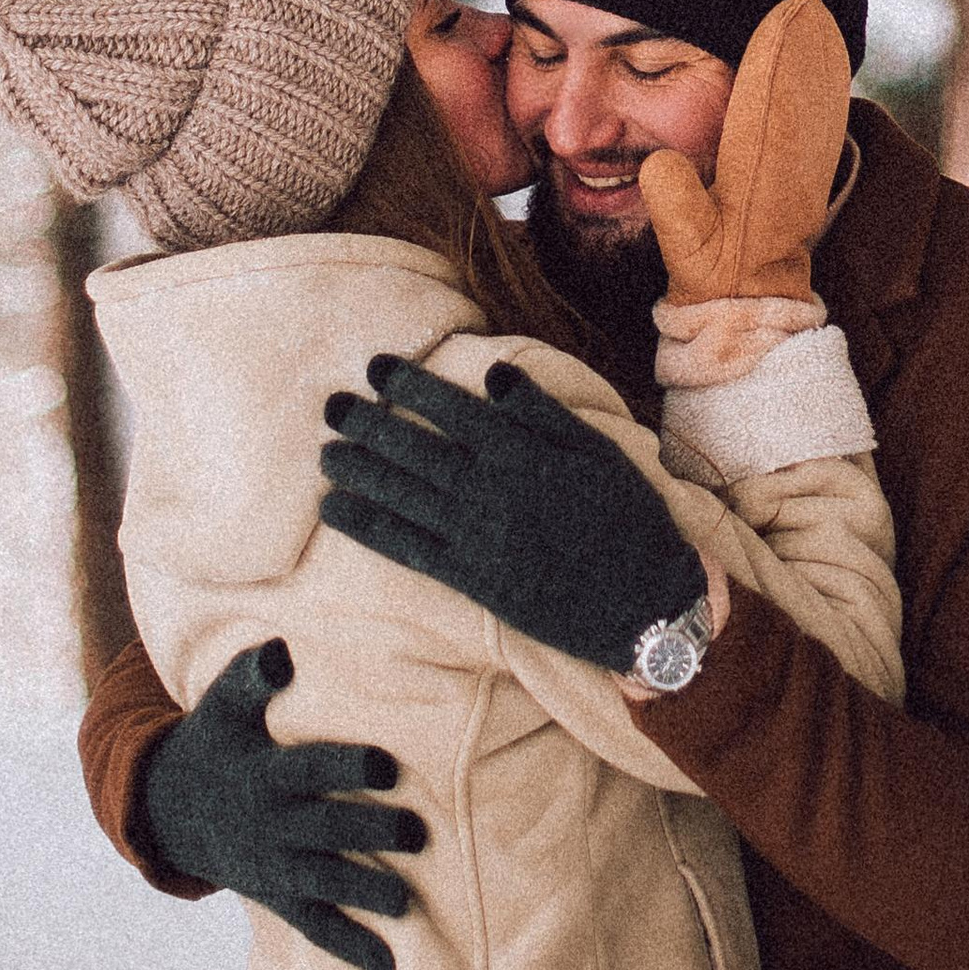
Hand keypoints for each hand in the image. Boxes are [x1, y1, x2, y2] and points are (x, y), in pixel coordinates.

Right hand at [135, 639, 424, 969]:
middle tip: (418, 833)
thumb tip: (280, 651)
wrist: (169, 808)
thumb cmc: (215, 740)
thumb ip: (251, 673)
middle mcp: (269, 825)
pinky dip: (351, 950)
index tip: (387, 764)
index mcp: (262, 774)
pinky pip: (314, 928)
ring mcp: (273, 867)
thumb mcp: (223, 703)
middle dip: (369, 833)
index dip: (345, 768)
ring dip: (364, 894)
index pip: (307, 770)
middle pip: (323, 830)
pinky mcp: (279, 897)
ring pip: (322, 884)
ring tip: (406, 904)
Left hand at [319, 358, 705, 674]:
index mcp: (525, 454)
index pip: (454, 409)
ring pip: (404, 497)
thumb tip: (493, 374)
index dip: (412, 384)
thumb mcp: (599, 451)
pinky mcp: (472, 581)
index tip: (376, 366)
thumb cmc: (628, 519)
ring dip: (359, 473)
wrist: (643, 602)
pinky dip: (368, 528)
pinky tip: (337, 511)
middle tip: (331, 407)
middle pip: (417, 451)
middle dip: (370, 425)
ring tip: (325, 453)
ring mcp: (479, 538)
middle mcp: (494, 492)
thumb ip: (543, 412)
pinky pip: (408, 549)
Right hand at [637, 0, 851, 302]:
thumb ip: (675, 206)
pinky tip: (826, 68)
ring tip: (822, 18)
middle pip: (801, 90)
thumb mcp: (689, 246)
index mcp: (760, 170)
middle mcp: (790, 162)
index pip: (768, 98)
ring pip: (816, 102)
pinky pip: (819, 124)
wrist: (750, 305)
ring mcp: (803, 170)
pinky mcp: (805, 179)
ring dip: (819, 61)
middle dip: (805, 43)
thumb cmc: (715, 275)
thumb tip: (658, 163)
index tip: (786, 10)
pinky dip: (824, 90)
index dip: (774, 52)